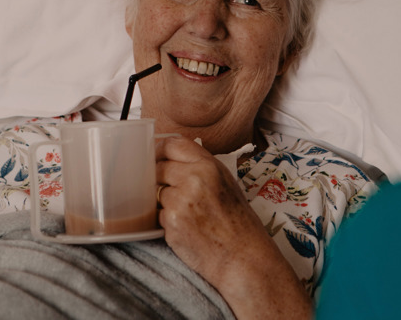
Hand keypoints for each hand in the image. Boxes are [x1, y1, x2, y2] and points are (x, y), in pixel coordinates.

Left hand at [155, 136, 311, 319]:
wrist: (243, 256)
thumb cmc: (237, 220)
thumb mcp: (225, 180)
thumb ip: (199, 164)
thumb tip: (169, 155)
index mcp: (208, 165)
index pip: (171, 144)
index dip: (160, 150)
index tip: (157, 157)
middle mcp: (193, 179)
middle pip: (158, 167)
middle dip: (161, 177)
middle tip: (173, 188)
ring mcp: (180, 201)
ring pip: (157, 191)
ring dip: (166, 200)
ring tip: (188, 212)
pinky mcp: (172, 223)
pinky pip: (158, 214)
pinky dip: (168, 219)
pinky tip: (187, 226)